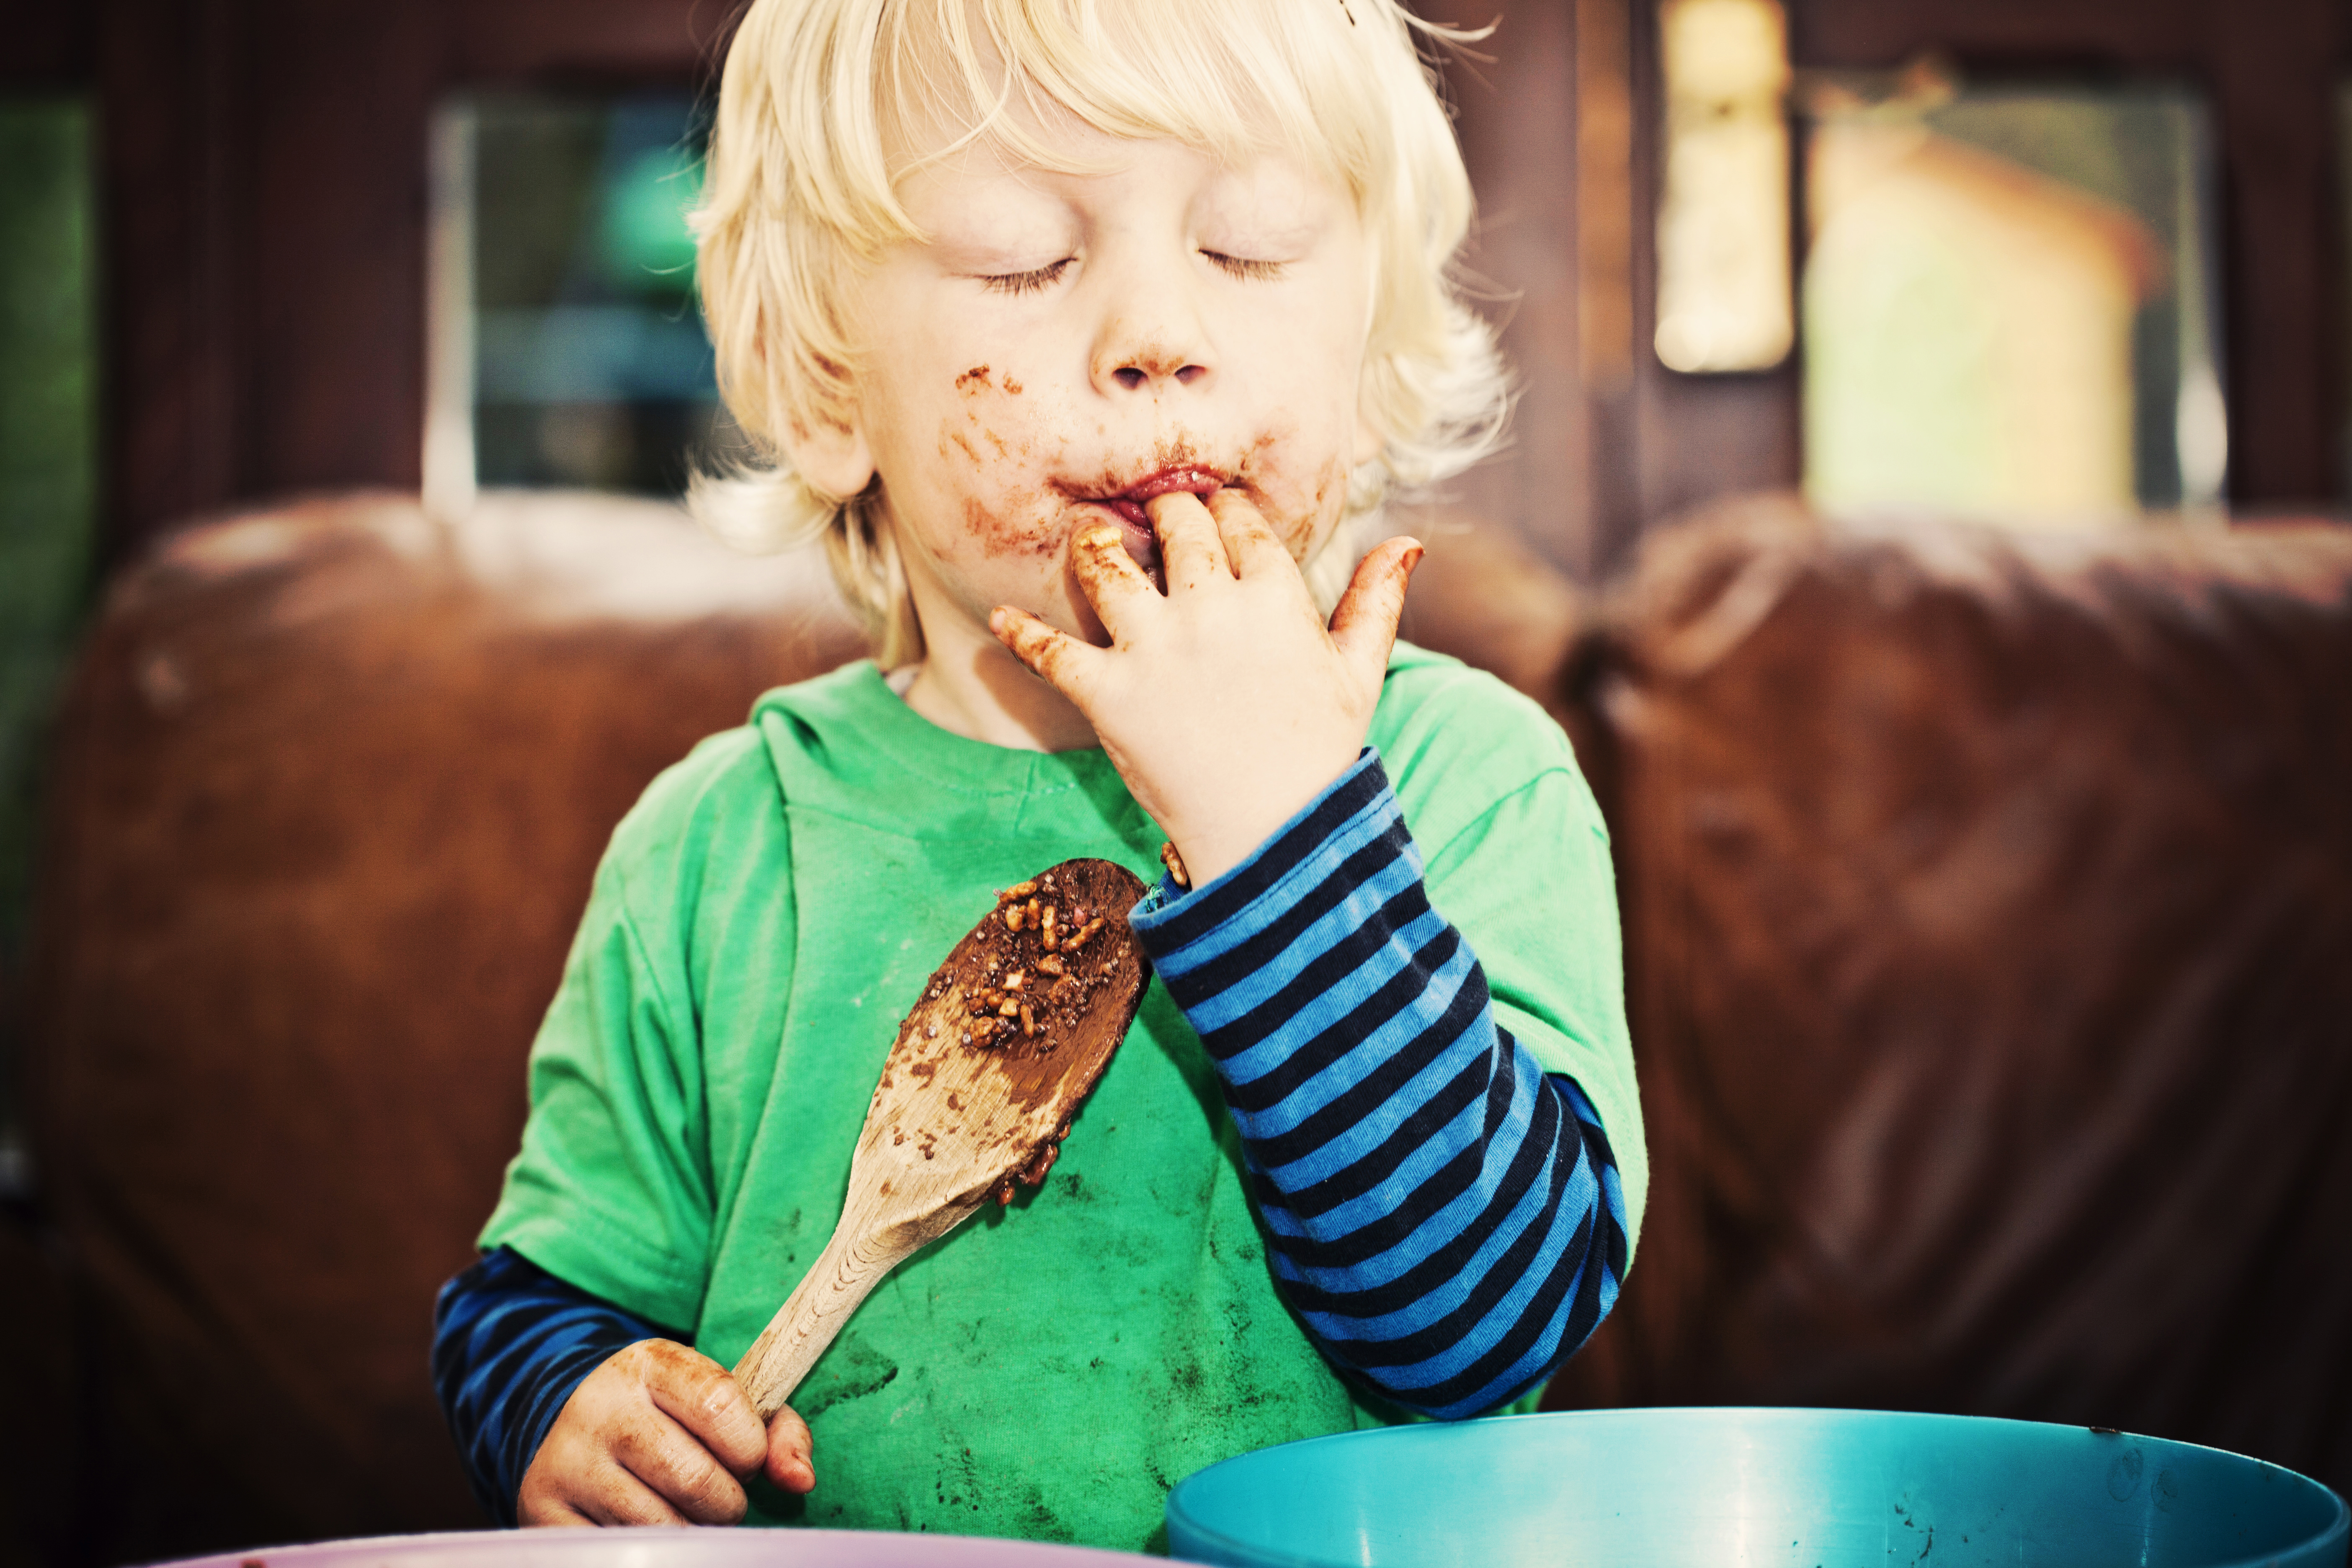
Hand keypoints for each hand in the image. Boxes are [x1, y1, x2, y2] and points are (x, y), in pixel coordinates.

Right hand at [516, 1338, 815, 1525]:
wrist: (573, 1423)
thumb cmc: (670, 1417)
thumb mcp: (720, 1401)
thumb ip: (777, 1432)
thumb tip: (800, 1480)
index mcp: (650, 1364)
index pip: (721, 1404)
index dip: (752, 1447)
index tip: (748, 1457)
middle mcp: (601, 1407)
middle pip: (695, 1478)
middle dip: (728, 1502)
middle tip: (722, 1497)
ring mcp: (568, 1461)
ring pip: (661, 1526)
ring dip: (693, 1532)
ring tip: (687, 1511)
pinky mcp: (544, 1510)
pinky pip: (622, 1552)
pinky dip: (652, 1550)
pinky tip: (648, 1525)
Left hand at [990, 489, 1420, 886]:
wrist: (1274, 835)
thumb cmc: (1319, 755)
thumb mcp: (1358, 674)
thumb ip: (1376, 601)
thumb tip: (1407, 541)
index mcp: (1274, 596)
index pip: (1237, 519)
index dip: (1221, 507)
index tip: (1211, 509)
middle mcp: (1212, 608)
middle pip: (1175, 524)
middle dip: (1163, 510)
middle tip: (1152, 513)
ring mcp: (1155, 649)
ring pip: (1108, 564)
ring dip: (1093, 545)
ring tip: (1088, 539)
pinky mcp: (1108, 693)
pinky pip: (1052, 651)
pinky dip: (1020, 634)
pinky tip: (1000, 620)